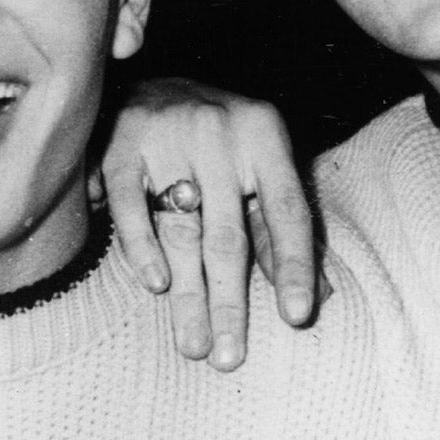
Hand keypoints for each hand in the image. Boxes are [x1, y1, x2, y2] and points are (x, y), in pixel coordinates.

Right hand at [95, 77, 321, 369]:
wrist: (148, 81)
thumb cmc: (217, 139)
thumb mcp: (258, 165)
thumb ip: (278, 225)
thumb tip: (318, 296)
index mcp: (265, 135)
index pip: (286, 210)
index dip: (294, 266)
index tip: (298, 316)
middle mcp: (220, 132)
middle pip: (229, 234)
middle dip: (230, 301)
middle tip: (229, 357)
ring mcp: (168, 136)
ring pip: (182, 229)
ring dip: (187, 293)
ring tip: (194, 344)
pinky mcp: (121, 144)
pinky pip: (131, 205)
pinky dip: (142, 247)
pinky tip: (155, 285)